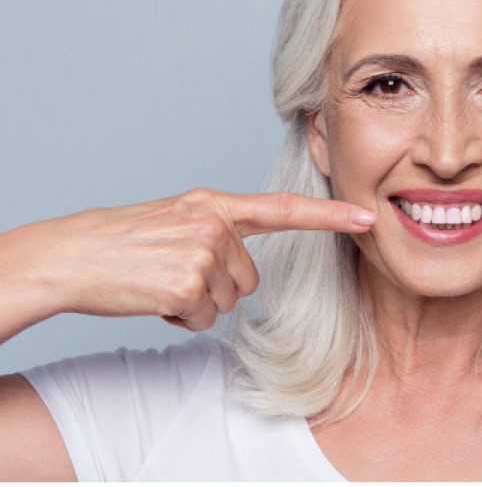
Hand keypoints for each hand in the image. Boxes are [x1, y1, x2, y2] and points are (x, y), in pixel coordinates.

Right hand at [1, 187, 375, 331]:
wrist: (73, 255)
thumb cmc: (125, 241)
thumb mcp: (178, 218)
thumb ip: (220, 229)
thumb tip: (247, 266)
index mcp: (215, 204)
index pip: (284, 209)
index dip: (329, 216)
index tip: (367, 218)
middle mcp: (215, 223)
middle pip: (251, 278)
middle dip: (218, 286)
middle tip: (175, 272)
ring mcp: (203, 253)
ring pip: (229, 301)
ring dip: (198, 303)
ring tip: (162, 281)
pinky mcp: (188, 284)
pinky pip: (205, 318)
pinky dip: (181, 318)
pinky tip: (155, 297)